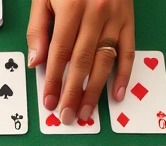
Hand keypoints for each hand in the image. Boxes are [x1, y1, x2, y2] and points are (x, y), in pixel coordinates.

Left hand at [26, 0, 134, 124]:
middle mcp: (96, 13)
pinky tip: (117, 94)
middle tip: (67, 115)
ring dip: (95, 90)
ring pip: (105, 61)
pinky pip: (129, 51)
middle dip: (73, 92)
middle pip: (82, 62)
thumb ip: (39, 28)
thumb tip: (36, 61)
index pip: (60, 53)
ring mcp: (116, 17)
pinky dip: (125, 75)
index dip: (54, 80)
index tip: (49, 101)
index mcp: (71, 7)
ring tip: (86, 111)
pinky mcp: (129, 19)